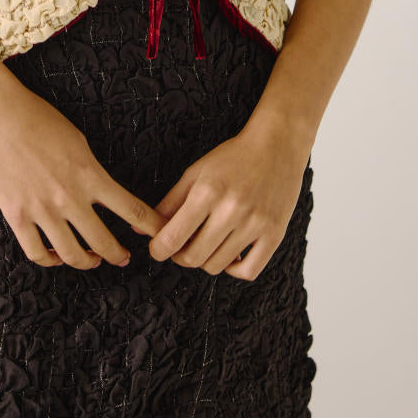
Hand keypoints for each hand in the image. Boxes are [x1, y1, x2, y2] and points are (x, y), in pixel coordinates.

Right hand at [0, 79, 166, 270]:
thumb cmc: (38, 119)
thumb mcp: (78, 141)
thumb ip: (91, 171)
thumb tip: (102, 194)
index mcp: (89, 174)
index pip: (132, 209)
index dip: (151, 227)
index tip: (159, 235)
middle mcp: (69, 197)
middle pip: (104, 241)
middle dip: (119, 254)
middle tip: (123, 258)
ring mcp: (41, 209)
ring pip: (71, 254)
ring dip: (87, 262)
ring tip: (92, 260)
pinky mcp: (16, 215)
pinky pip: (37, 252)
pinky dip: (50, 261)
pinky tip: (56, 257)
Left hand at [147, 106, 311, 280]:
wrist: (276, 145)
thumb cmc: (233, 157)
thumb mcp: (196, 173)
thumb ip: (169, 203)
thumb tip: (140, 229)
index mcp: (207, 192)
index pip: (173, 238)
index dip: (159, 250)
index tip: (157, 249)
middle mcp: (231, 210)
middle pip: (194, 257)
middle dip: (180, 256)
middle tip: (182, 245)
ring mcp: (255, 224)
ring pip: (218, 266)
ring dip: (206, 260)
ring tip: (207, 243)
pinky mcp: (274, 234)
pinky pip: (249, 271)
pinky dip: (234, 270)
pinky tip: (230, 253)